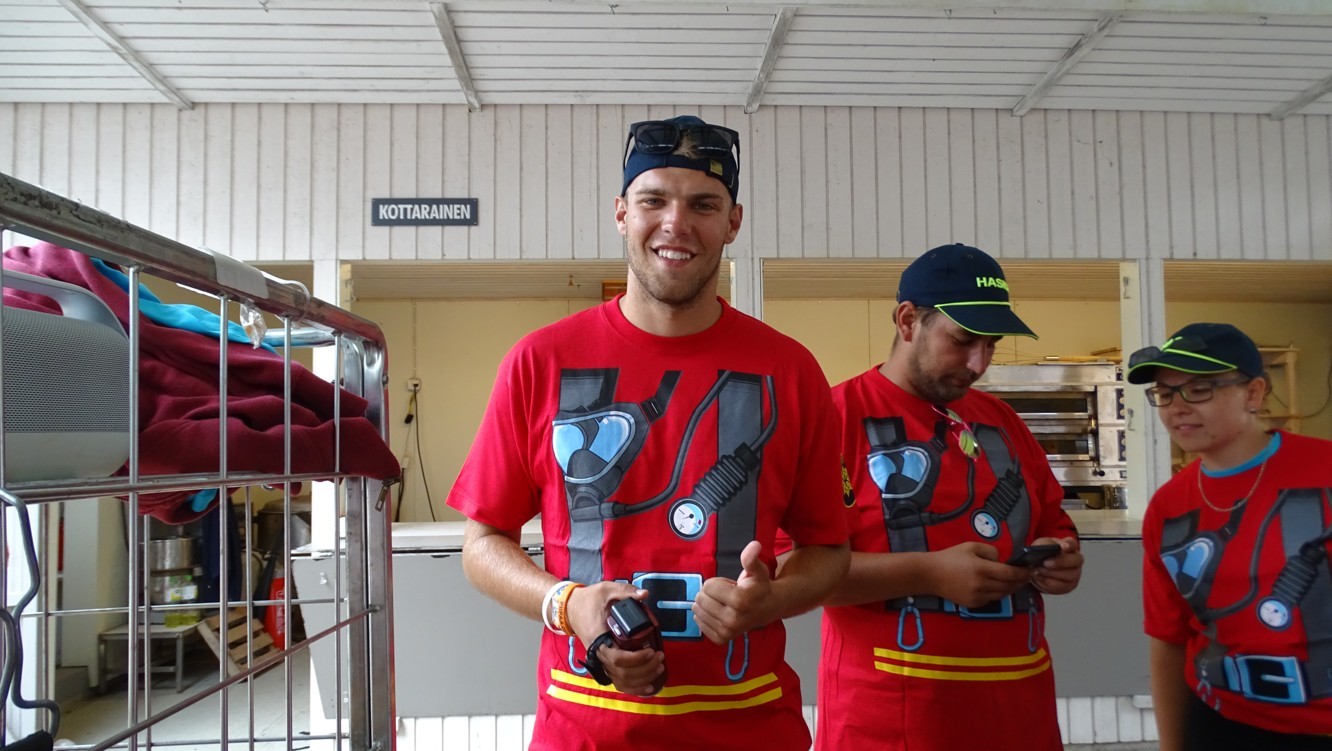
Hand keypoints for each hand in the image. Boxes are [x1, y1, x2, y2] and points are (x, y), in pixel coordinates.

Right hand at [565, 582, 664, 696]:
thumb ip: (625, 592)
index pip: (617, 658)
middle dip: (645, 669)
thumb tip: (644, 594)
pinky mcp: (604, 664)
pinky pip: (618, 682)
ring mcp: (601, 661)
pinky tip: (649, 687)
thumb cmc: (589, 600)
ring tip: (659, 668)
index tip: (651, 651)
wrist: (572, 608)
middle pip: (622, 673)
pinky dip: (633, 688)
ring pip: (621, 681)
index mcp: (599, 638)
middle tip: (660, 657)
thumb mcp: (606, 590)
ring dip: (642, 679)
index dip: (636, 659)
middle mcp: (599, 654)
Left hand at [693, 540, 779, 644]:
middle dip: (710, 593)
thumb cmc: (760, 587)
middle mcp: (732, 619)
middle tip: (726, 594)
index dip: (717, 582)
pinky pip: (700, 625)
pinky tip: (718, 613)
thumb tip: (754, 545)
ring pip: (698, 611)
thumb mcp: (757, 570)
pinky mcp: (722, 639)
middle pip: (701, 599)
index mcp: (740, 600)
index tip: (730, 585)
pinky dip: (705, 617)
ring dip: (707, 604)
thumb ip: (751, 558)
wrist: (768, 608)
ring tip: (723, 603)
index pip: (707, 586)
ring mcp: (727, 631)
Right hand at [925, 542, 1031, 608]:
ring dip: (1011, 589)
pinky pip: (992, 599)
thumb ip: (990, 551)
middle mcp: (982, 585)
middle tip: (1027, 576)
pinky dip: (998, 593)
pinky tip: (999, 587)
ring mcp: (977, 596)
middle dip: (1020, 581)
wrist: (930, 575)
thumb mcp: (970, 546)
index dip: (1022, 573)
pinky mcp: (973, 604)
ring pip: (1002, 594)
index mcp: (982, 569)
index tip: (1030, 570)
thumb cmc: (950, 557)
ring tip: (1016, 582)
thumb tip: (1002, 560)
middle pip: (1008, 586)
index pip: (1009, 573)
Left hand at [1030, 536, 1082, 594]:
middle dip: (1060, 562)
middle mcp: (1075, 560)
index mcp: (1069, 546)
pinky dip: (1047, 583)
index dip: (1069, 545)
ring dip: (1051, 574)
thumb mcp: (1040, 545)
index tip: (1064, 546)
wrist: (1037, 569)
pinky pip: (1060, 587)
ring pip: (1069, 576)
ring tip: (1039, 570)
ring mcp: (1074, 574)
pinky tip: (1039, 578)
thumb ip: (1045, 545)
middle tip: (1045, 563)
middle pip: (1076, 561)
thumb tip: (1047, 549)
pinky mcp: (1068, 586)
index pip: (1073, 544)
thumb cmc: (1042, 554)